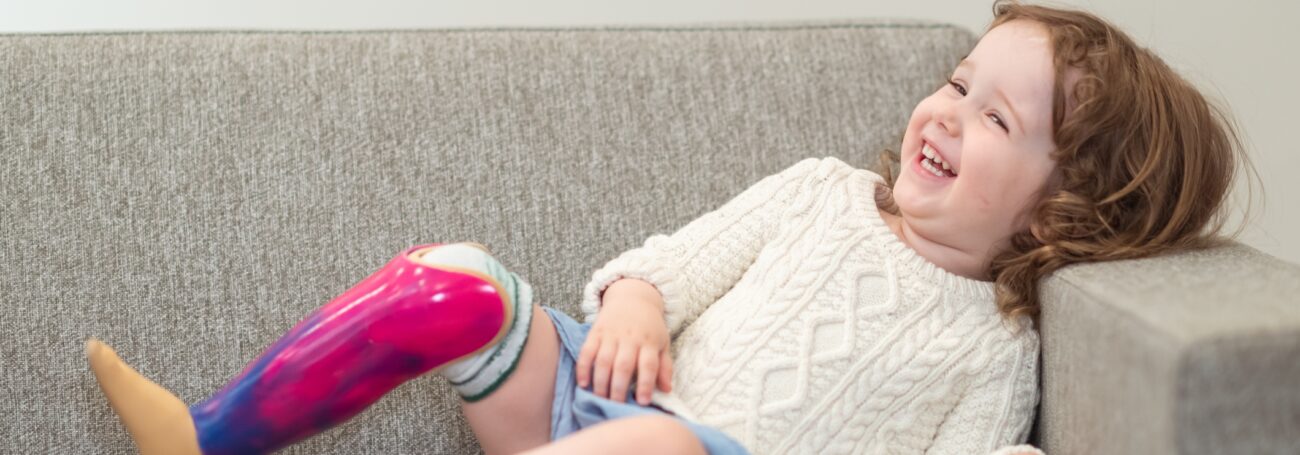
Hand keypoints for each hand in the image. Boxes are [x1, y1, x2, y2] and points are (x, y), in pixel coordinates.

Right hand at [576, 279, 673, 404]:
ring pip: (603, 360)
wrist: (632, 297)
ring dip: (600, 382)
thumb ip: (664, 366)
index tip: (641, 401)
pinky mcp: (595, 332)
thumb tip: (667, 389)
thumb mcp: (662, 343)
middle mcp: (630, 338)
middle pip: (623, 365)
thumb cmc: (649, 326)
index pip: (648, 365)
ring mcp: (611, 334)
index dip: (645, 384)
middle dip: (618, 388)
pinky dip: (583, 368)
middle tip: (615, 405)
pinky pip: (587, 351)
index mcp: (649, 342)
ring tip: (600, 398)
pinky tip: (583, 384)